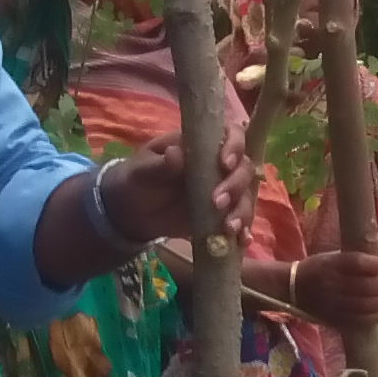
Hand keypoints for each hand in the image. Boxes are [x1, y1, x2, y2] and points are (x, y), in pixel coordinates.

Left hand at [106, 133, 253, 244]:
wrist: (131, 212)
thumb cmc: (138, 180)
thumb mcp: (142, 171)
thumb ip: (160, 165)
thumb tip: (177, 153)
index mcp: (201, 145)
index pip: (231, 135)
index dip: (235, 146)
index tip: (224, 163)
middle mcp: (218, 165)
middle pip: (244, 168)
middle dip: (236, 185)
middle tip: (217, 202)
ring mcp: (223, 190)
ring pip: (246, 196)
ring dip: (242, 211)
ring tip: (228, 228)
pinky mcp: (222, 214)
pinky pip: (240, 220)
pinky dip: (244, 231)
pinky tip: (242, 241)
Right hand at [291, 250, 377, 325]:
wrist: (292, 287)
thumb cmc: (317, 269)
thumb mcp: (331, 257)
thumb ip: (353, 260)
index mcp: (330, 264)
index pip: (358, 263)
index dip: (376, 265)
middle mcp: (331, 283)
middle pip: (364, 285)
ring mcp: (331, 303)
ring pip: (363, 305)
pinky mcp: (332, 318)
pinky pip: (356, 320)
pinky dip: (372, 317)